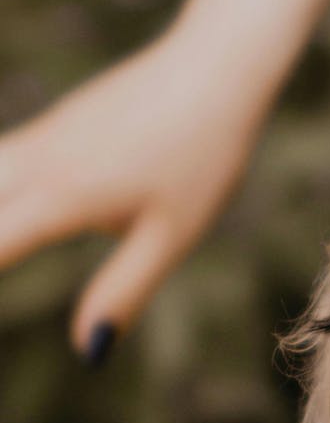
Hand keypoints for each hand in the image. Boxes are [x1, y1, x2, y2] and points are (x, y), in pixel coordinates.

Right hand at [0, 31, 263, 359]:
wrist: (215, 71)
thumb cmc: (202, 159)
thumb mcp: (171, 236)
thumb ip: (124, 290)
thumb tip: (90, 351)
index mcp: (62, 198)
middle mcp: (38, 163)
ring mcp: (43, 137)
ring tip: (8, 239)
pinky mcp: (56, 124)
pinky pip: (2, 158)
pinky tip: (13, 203)